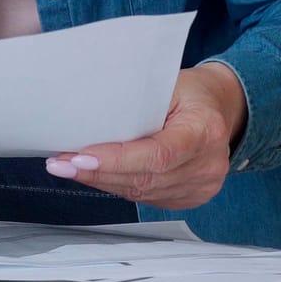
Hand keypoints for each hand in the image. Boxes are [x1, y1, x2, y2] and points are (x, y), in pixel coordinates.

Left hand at [44, 61, 247, 209]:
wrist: (220, 108)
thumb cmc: (190, 92)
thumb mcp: (167, 83)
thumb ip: (136, 100)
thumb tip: (88, 115)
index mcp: (205, 130)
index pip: (157, 154)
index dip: (116, 160)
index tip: (79, 158)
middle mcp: (208, 164)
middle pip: (145, 178)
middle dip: (98, 173)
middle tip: (61, 164)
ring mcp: (202, 186)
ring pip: (142, 192)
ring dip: (102, 182)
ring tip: (68, 168)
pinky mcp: (191, 197)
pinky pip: (148, 198)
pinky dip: (118, 186)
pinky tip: (96, 176)